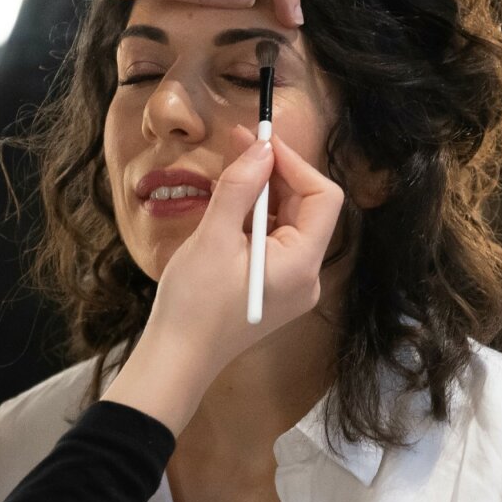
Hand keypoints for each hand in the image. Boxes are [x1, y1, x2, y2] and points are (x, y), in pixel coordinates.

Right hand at [107, 130, 342, 432]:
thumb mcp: (213, 237)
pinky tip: (228, 208)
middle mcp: (308, 276)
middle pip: (308, 208)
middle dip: (276, 175)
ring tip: (229, 175)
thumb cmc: (194, 303)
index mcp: (302, 263)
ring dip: (263, 195)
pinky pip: (275, 243)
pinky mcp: (275, 290)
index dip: (294, 163)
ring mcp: (293, 286)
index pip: (323, 197)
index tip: (261, 143)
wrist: (177, 359)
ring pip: (289, 224)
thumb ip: (241, 187)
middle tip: (240, 145)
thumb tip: (261, 148)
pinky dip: (256, 220)